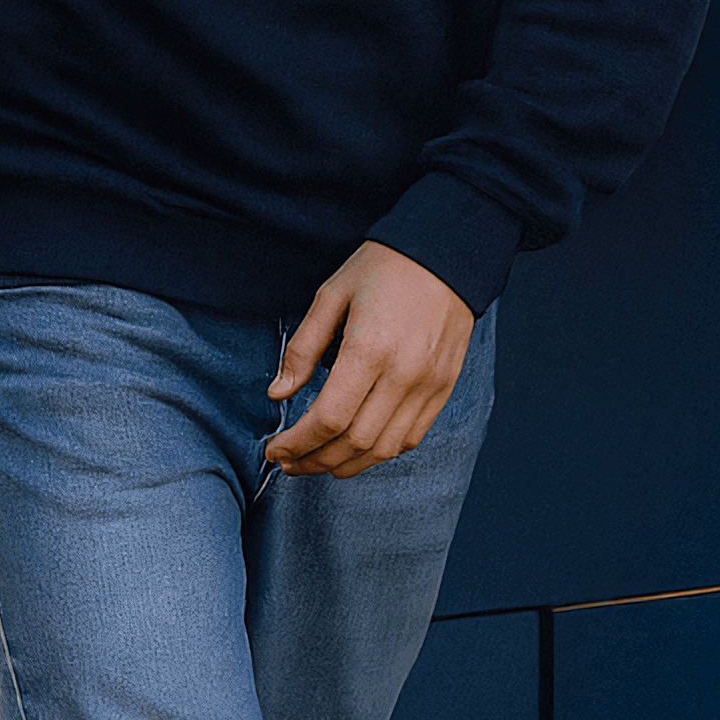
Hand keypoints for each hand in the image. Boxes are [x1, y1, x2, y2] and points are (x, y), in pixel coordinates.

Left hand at [264, 242, 476, 478]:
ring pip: (385, 448)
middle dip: (315, 460)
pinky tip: (355, 450)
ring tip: (315, 463)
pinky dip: (380, 452)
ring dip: (346, 464)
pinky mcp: (444, 390)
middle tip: (287, 462)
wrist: (446, 255)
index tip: (274, 449)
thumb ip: (302, 348)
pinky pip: (412, 437)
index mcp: (369, 350)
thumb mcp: (330, 296)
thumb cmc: (381, 269)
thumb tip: (276, 392)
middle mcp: (403, 376)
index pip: (328, 418)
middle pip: (354, 441)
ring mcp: (429, 387)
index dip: (297, 442)